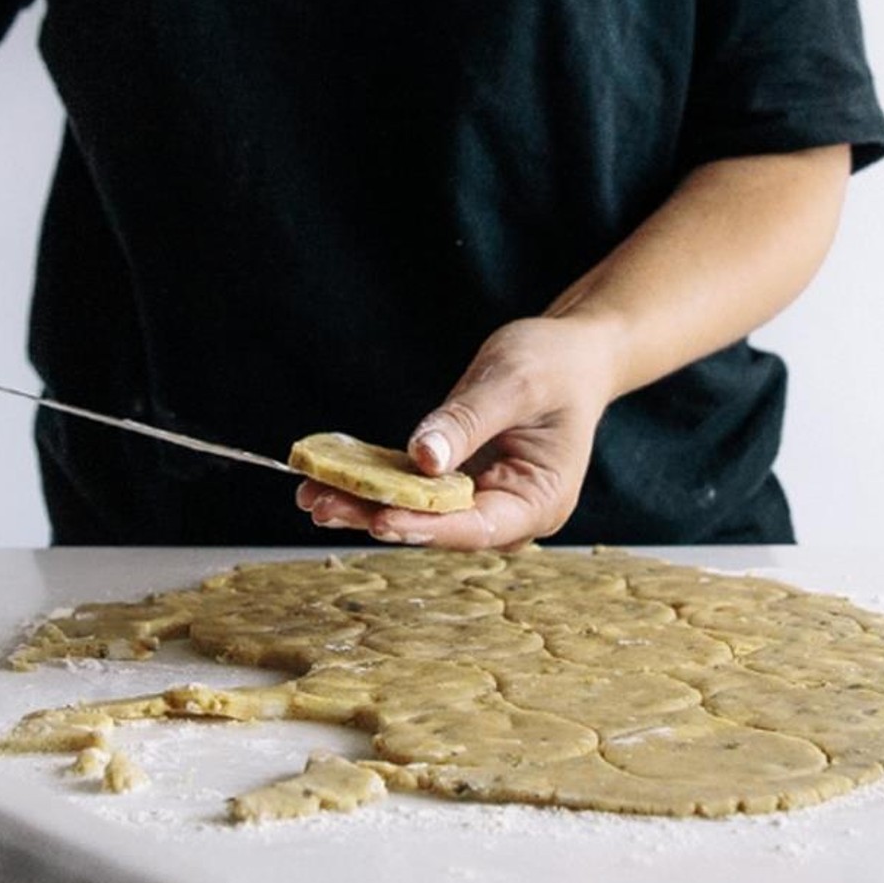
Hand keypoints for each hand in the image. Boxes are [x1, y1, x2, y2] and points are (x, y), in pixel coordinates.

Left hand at [296, 315, 621, 550]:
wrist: (572, 356)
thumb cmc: (555, 365)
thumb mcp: (513, 384)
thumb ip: (467, 422)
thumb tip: (421, 458)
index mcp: (539, 502)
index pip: (476, 526)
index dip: (425, 526)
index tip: (378, 518)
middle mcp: (510, 513)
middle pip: (438, 526)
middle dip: (378, 516)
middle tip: (321, 505)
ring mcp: (483, 502)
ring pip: (418, 512)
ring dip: (365, 505)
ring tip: (311, 494)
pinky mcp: (459, 484)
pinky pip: (412, 490)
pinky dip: (374, 484)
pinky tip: (329, 477)